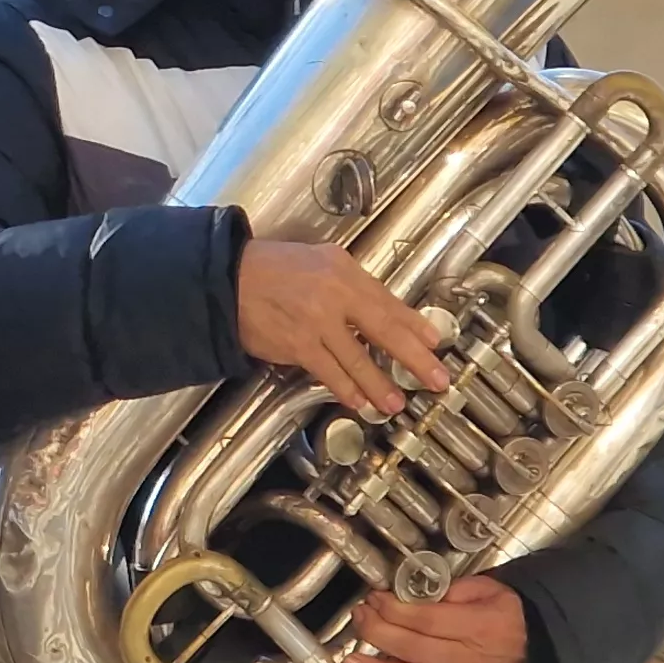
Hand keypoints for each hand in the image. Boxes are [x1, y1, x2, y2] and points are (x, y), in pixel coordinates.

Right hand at [235, 239, 447, 416]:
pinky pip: (329, 372)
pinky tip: (359, 401)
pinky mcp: (298, 345)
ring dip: (380, 385)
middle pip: (386, 332)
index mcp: (344, 271)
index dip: (415, 326)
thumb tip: (380, 312)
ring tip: (395, 402)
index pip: (388, 302)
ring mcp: (317, 322)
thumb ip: (350, 284)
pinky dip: (346, 389)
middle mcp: (335, 295)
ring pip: (358, 360)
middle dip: (414, 359)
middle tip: (436, 379)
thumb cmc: (270, 269)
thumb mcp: (319, 260)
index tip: (434, 342)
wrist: (227, 279)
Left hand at [344, 572, 530, 662]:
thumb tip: (418, 593)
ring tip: (350, 662)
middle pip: (413, 648)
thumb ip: (455, 589)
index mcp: (480, 626)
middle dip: (378, 631)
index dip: (395, 610)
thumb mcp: (493, 589)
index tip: (375, 598)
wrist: (543, 651)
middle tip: (360, 616)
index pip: (427, 620)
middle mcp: (469, 658)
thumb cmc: (514, 615)